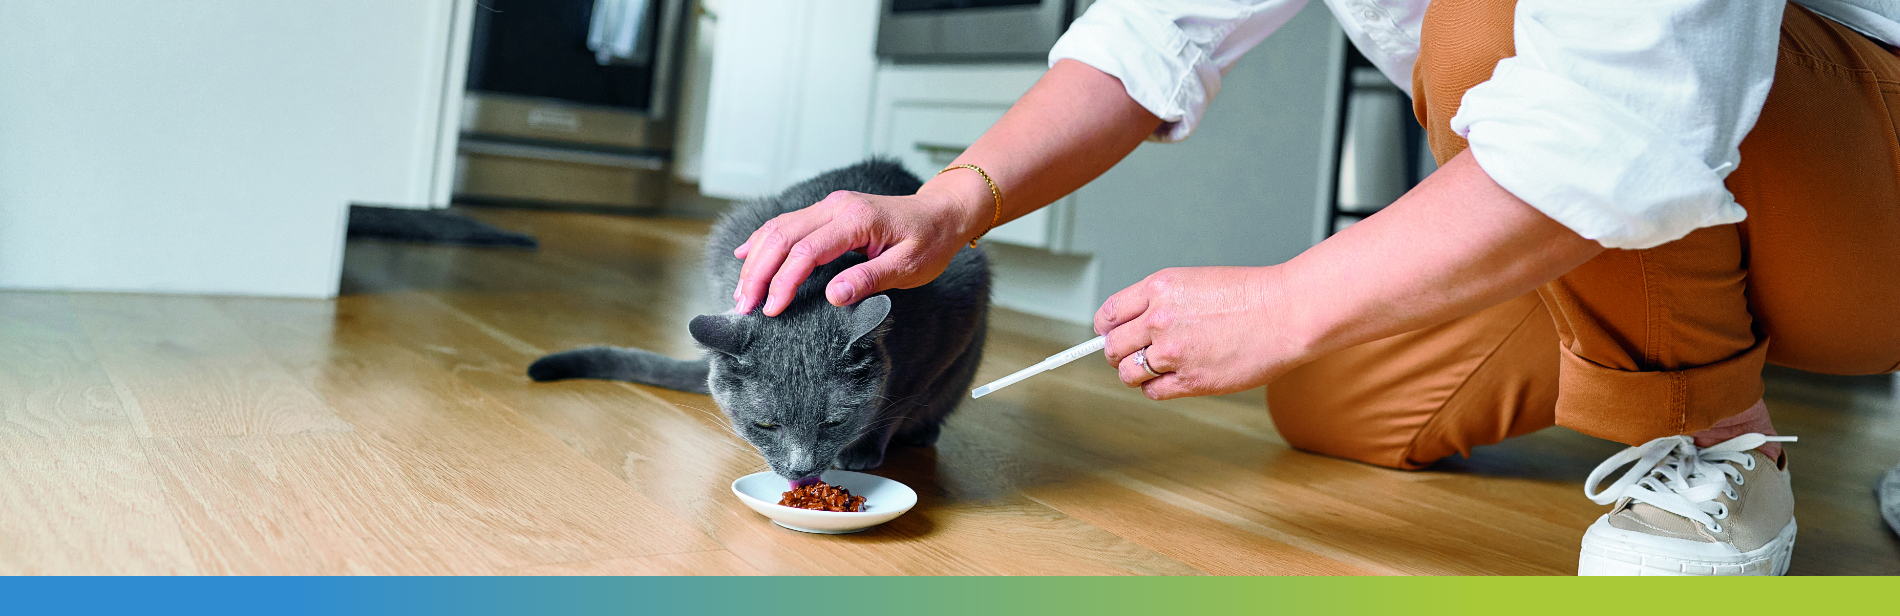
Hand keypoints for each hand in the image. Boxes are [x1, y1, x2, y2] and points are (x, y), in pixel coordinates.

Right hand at [733, 184, 984, 315]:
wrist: (942, 214)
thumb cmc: (930, 242)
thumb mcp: (909, 267)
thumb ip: (870, 279)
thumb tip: (834, 295)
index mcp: (856, 220)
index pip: (806, 252)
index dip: (784, 282)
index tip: (771, 310)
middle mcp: (836, 207)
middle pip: (782, 237)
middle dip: (758, 273)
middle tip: (743, 306)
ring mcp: (830, 206)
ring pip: (778, 228)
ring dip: (755, 259)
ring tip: (742, 292)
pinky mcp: (828, 211)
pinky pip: (787, 222)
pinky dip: (762, 240)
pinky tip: (745, 255)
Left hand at [1094, 266, 1308, 399]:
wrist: (1286, 313)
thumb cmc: (1251, 296)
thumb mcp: (1195, 282)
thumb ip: (1161, 302)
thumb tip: (1135, 323)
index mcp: (1159, 288)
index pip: (1109, 313)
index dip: (1106, 328)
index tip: (1109, 334)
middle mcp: (1159, 319)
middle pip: (1112, 347)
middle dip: (1118, 352)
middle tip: (1132, 354)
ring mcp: (1174, 352)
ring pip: (1128, 373)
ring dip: (1136, 373)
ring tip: (1156, 367)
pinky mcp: (1191, 380)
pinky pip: (1153, 391)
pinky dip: (1156, 388)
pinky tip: (1172, 379)